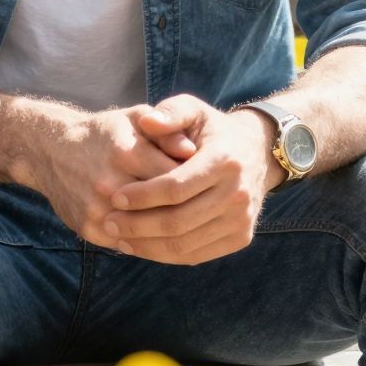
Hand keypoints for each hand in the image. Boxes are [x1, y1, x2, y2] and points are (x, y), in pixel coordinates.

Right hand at [16, 105, 195, 248]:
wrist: (51, 150)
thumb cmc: (104, 132)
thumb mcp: (134, 118)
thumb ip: (166, 130)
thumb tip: (192, 151)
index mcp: (126, 152)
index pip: (177, 178)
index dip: (199, 184)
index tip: (210, 185)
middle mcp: (110, 183)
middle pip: (165, 209)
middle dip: (190, 210)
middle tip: (207, 210)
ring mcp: (98, 209)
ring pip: (149, 233)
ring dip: (173, 234)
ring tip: (192, 228)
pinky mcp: (89, 228)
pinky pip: (130, 245)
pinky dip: (150, 245)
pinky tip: (166, 239)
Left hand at [99, 95, 279, 264]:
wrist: (257, 152)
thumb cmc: (212, 130)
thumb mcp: (194, 110)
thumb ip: (170, 112)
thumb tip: (146, 121)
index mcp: (224, 161)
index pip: (176, 187)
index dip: (142, 196)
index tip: (115, 197)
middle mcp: (238, 194)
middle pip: (179, 221)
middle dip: (138, 225)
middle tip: (109, 222)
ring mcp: (242, 220)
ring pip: (186, 244)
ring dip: (147, 245)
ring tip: (119, 237)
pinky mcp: (240, 238)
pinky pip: (197, 255)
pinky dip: (165, 255)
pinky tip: (141, 247)